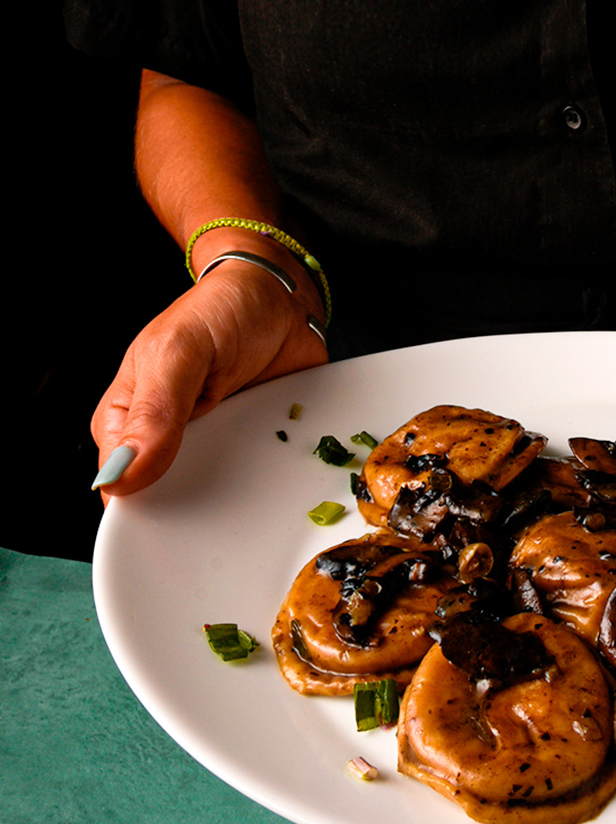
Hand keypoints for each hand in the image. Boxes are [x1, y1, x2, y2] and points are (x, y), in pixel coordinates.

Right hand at [92, 257, 328, 498]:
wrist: (282, 297)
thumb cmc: (220, 310)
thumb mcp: (179, 350)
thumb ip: (155, 411)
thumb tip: (123, 473)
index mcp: (129, 418)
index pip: (120, 484)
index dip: (141, 509)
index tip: (169, 527)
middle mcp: (168, 437)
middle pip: (169, 498)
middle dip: (195, 507)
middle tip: (222, 509)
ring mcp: (215, 442)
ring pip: (219, 494)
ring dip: (241, 494)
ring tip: (261, 487)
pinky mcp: (254, 442)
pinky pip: (264, 474)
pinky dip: (277, 474)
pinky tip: (288, 470)